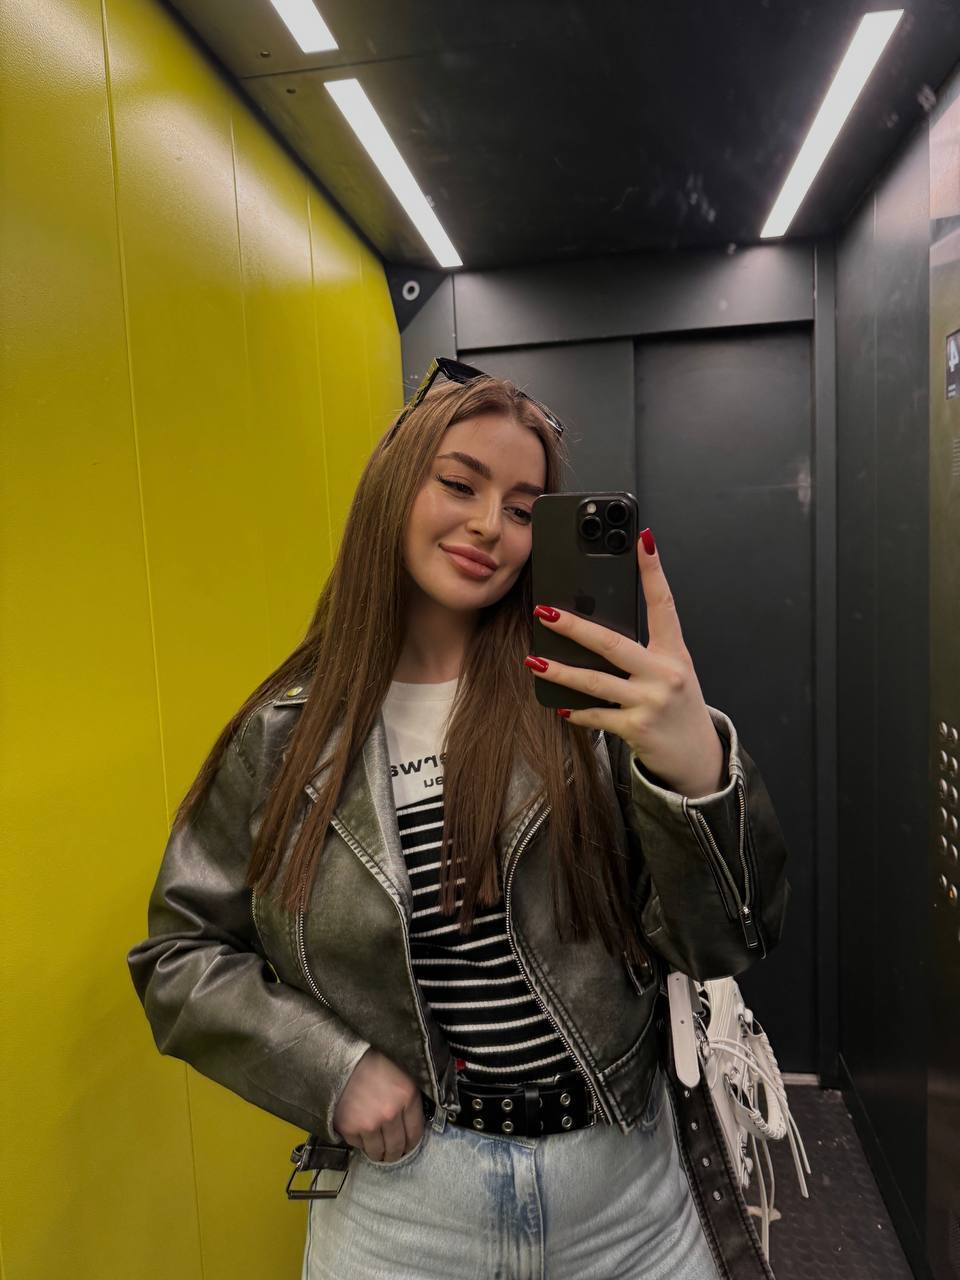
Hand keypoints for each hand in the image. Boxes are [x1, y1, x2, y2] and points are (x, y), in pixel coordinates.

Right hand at [332, 1047, 424, 1161]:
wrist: (343, 1059)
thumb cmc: (374, 1064)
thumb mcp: (402, 1075)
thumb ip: (410, 1100)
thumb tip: (412, 1124)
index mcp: (407, 1097)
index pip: (415, 1133)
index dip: (412, 1143)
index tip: (408, 1146)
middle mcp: (390, 1114)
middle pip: (396, 1147)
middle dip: (396, 1153)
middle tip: (393, 1154)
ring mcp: (369, 1123)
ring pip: (377, 1151)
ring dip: (379, 1154)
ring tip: (378, 1152)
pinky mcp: (349, 1128)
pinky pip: (358, 1146)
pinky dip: (361, 1143)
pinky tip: (362, 1135)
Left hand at [527, 530, 724, 798]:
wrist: (697, 755)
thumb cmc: (678, 704)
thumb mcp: (671, 669)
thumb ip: (644, 648)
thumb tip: (596, 624)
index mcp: (674, 651)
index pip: (664, 603)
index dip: (653, 571)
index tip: (642, 540)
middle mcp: (665, 674)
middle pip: (613, 644)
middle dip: (575, 627)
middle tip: (545, 611)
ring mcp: (651, 702)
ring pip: (595, 682)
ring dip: (560, 672)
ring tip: (534, 661)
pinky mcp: (637, 728)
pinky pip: (597, 715)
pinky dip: (575, 711)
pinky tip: (558, 704)